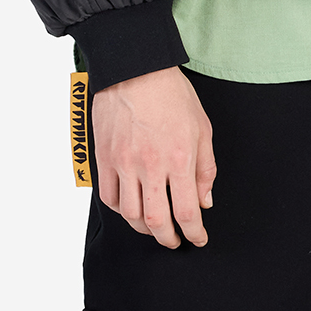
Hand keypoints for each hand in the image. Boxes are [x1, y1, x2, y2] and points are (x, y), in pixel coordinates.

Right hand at [92, 66, 215, 248]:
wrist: (135, 69)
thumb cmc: (172, 94)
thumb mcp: (202, 129)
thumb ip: (205, 169)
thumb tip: (204, 201)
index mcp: (179, 159)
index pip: (187, 211)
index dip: (194, 233)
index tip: (197, 239)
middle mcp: (150, 165)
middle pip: (156, 220)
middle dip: (168, 238)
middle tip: (174, 241)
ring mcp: (124, 162)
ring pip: (129, 214)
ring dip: (143, 228)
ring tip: (153, 228)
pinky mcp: (104, 157)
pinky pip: (109, 196)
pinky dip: (120, 210)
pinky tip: (131, 208)